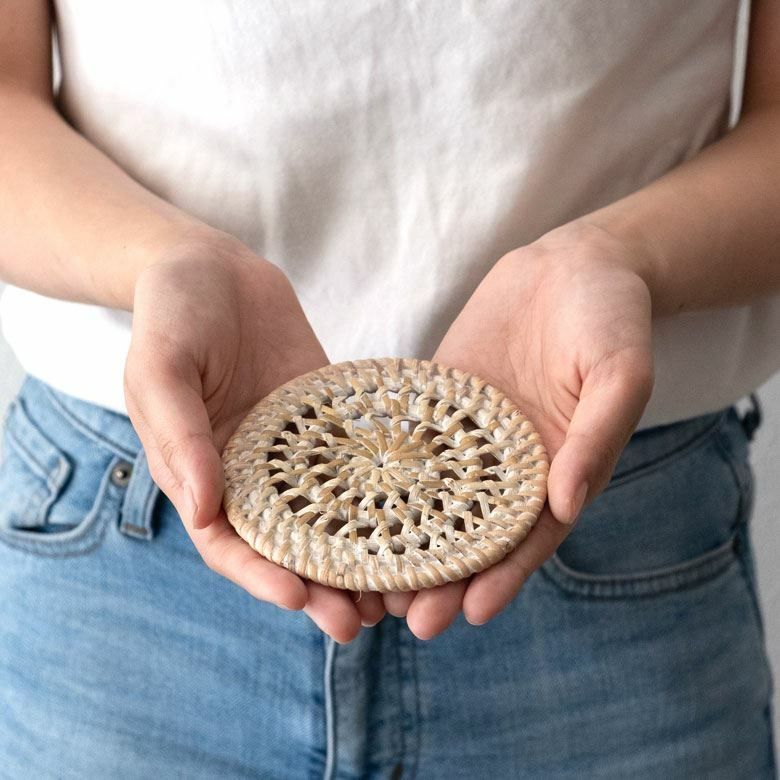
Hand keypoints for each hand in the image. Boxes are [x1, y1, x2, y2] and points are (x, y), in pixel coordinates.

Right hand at [125, 232, 384, 641]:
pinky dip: (381, 495)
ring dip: (358, 557)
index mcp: (201, 472)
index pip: (229, 542)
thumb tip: (205, 509)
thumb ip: (179, 434)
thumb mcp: (162, 366)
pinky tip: (417, 515)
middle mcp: (249, 472)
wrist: (211, 266)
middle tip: (361, 622)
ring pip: (329, 515)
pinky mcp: (327, 422)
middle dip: (319, 587)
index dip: (259, 577)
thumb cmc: (173, 312)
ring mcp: (293, 450)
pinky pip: (356, 462)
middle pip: (285, 544)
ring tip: (398, 591)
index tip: (299, 601)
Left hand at [383, 221, 654, 637]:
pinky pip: (409, 440)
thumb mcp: (620, 373)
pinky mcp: (439, 401)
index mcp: (559, 468)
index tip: (472, 615)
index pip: (529, 537)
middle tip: (406, 618)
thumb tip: (566, 503)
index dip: (503, 578)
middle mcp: (509, 463)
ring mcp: (469, 435)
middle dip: (443, 577)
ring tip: (369, 579)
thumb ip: (597, 436)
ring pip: (432, 496)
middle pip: (472, 531)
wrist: (573, 265)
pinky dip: (384, 471)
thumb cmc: (611, 318)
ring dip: (404, 539)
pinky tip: (350, 496)